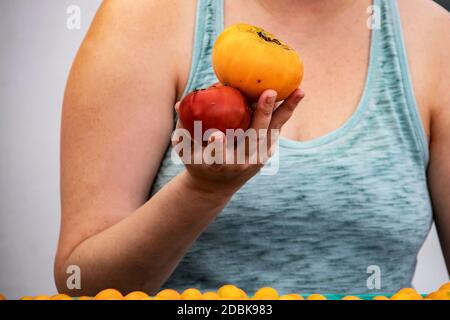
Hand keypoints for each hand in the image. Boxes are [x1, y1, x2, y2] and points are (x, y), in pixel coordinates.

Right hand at [173, 88, 304, 196]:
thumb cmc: (198, 162)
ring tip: (299, 91)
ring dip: (286, 110)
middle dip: (262, 115)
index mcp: (218, 164)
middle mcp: (242, 161)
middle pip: (254, 137)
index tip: (216, 137)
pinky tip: (296, 93)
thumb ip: (182, 127)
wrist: (216, 186)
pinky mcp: (267, 150)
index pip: (218, 157)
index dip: (217, 148)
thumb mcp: (185, 150)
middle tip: (268, 93)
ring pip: (272, 130)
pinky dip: (285, 110)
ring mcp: (258, 156)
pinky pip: (276, 126)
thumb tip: (181, 103)